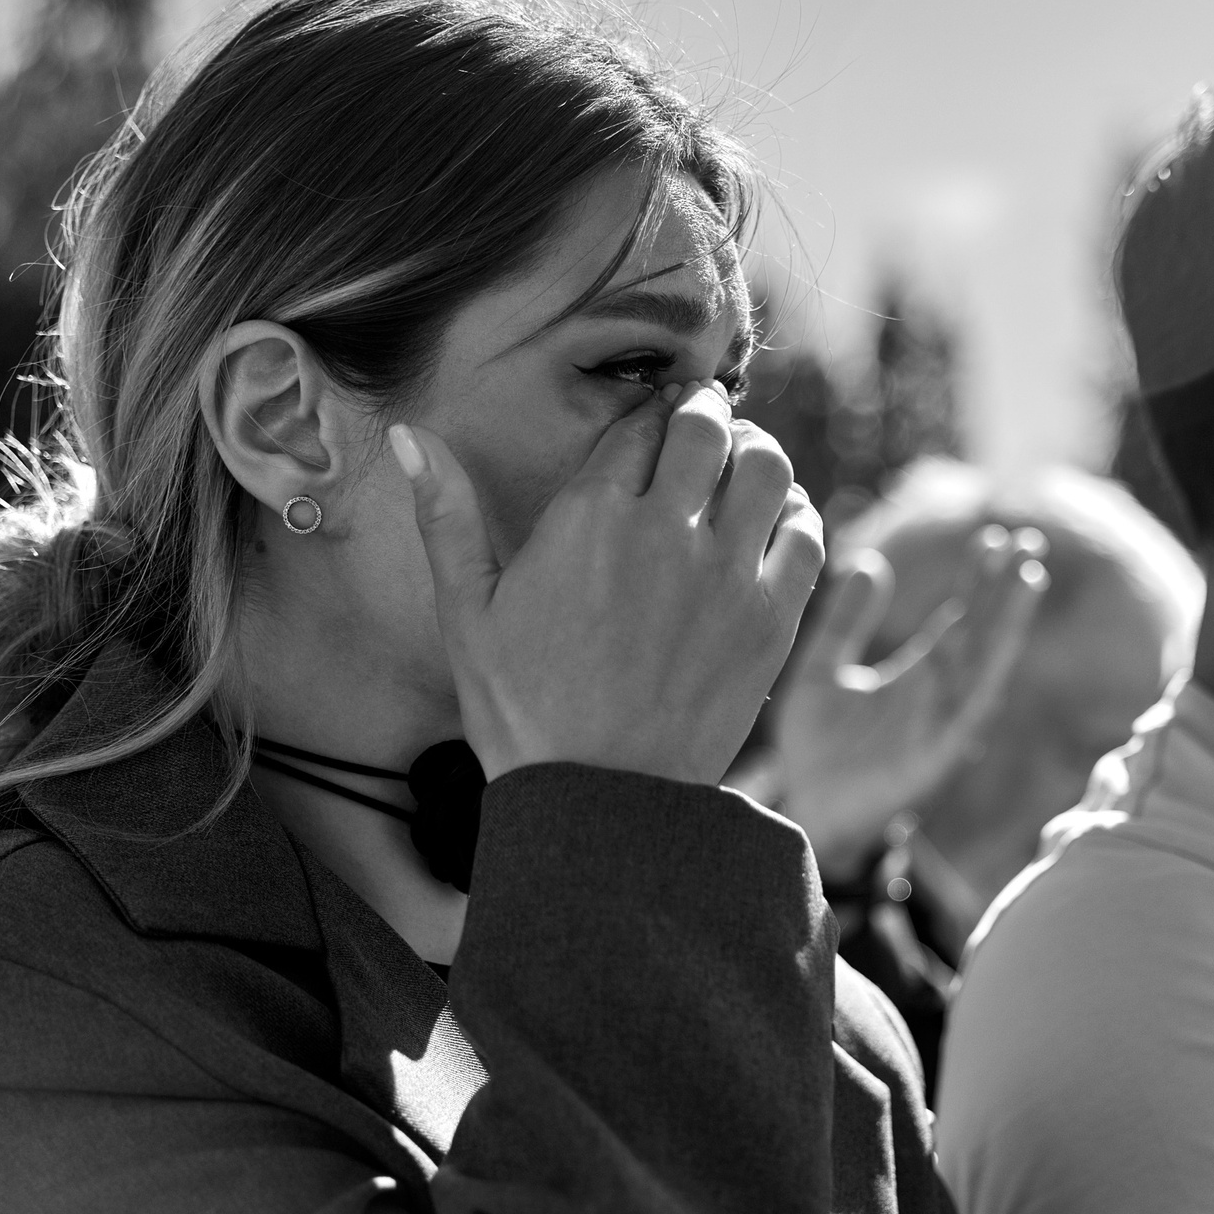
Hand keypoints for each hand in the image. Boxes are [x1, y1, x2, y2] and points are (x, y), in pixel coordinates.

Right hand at [396, 382, 823, 784]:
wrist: (598, 800)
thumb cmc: (523, 710)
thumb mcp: (467, 613)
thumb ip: (445, 517)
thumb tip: (407, 435)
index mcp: (588, 519)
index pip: (638, 426)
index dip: (650, 412)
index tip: (656, 416)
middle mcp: (664, 533)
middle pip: (707, 429)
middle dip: (705, 413)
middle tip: (701, 423)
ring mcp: (725, 576)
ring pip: (767, 469)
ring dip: (756, 453)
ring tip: (742, 463)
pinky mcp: (769, 621)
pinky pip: (805, 535)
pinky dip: (796, 515)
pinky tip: (775, 525)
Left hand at [776, 526, 1048, 874]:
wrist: (804, 814)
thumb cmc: (815, 751)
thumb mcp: (823, 671)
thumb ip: (845, 622)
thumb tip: (871, 563)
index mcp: (917, 676)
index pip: (959, 619)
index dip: (978, 580)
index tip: (994, 538)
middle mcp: (937, 697)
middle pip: (983, 634)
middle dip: (1007, 590)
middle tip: (1028, 540)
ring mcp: (940, 725)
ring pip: (985, 665)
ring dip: (1009, 623)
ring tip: (1028, 576)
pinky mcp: (934, 757)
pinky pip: (967, 714)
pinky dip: (985, 678)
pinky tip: (1001, 644)